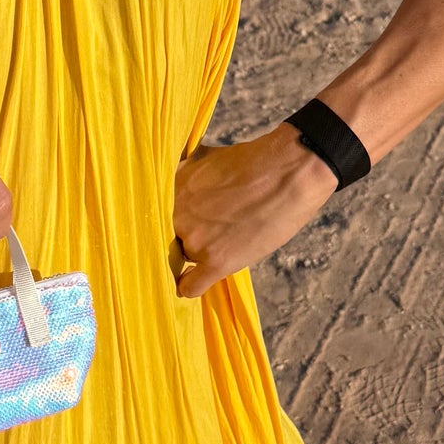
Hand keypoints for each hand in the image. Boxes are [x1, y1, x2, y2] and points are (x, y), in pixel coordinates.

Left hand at [172, 125, 336, 297]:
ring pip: (184, 256)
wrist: (288, 172)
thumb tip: (176, 177)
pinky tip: (188, 284)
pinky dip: (189, 286)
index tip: (177, 219)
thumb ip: (184, 172)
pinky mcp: (216, 261)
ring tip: (224, 239)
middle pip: (169, 235)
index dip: (168, 216)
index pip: (154, 212)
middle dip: (186, 232)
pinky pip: (190, 286)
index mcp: (170, 187)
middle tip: (210, 226)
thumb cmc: (254, 162)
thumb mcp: (205, 157)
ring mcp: (195, 240)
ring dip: (199, 251)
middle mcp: (175, 214)